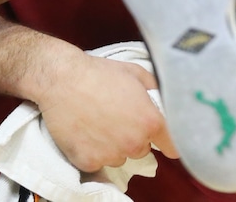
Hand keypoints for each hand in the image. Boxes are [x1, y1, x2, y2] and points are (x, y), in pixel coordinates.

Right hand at [33, 51, 177, 171]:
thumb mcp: (136, 73)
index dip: (168, 140)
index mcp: (150, 122)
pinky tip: (86, 131)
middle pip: (143, 149)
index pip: (172, 146)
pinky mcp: (89, 162)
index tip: (163, 138)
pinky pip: (98, 162)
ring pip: (120, 156)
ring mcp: (110, 155)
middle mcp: (133, 143)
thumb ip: (156, 90)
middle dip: (135, 136)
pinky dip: (93, 151)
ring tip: (99, 122)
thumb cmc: (100, 73)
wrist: (62, 79)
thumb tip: (164, 101)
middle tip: (119, 117)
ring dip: (114, 145)